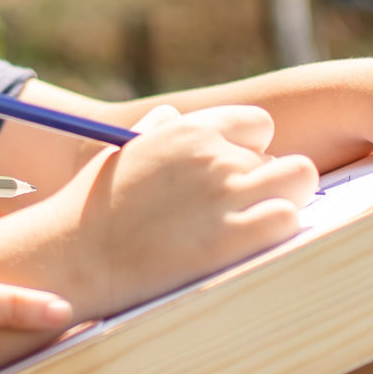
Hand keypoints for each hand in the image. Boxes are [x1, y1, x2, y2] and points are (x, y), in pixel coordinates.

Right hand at [53, 105, 317, 308]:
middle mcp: (213, 155)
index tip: (236, 180)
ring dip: (285, 203)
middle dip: (268, 187)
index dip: (253, 154)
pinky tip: (253, 248)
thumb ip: (156, 130)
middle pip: (282, 159)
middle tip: (243, 216)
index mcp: (188, 130)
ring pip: (299, 180)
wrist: (73, 256)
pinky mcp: (232, 238)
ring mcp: (225, 195)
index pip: (259, 126)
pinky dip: (278, 233)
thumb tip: (172, 117)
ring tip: (256, 230)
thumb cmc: (92, 209)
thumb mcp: (122, 152)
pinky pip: (288, 219)